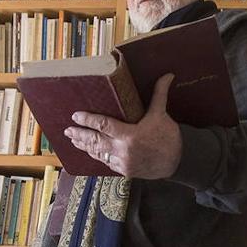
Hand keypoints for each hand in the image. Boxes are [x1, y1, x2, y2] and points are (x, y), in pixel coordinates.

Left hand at [65, 74, 181, 178]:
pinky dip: (97, 156)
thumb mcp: (162, 115)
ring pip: (98, 154)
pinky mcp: (124, 171)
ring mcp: (122, 162)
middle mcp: (123, 150)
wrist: (178, 163)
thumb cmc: (169, 138)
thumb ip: (159, 95)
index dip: (88, 120)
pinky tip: (90, 151)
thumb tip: (167, 75)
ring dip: (85, 146)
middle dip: (80, 135)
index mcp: (130, 135)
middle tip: (67, 130)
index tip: (76, 116)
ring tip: (74, 140)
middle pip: (95, 141)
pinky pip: (106, 163)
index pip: (103, 125)